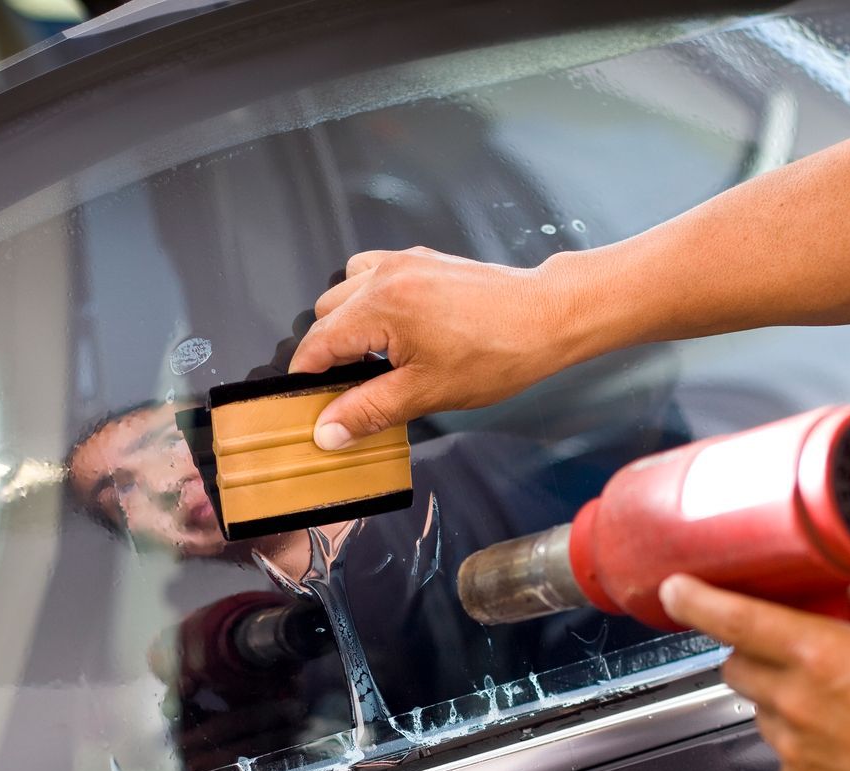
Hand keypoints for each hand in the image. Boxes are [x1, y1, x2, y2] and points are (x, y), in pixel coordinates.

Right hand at [289, 247, 582, 449]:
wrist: (545, 318)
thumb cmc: (497, 353)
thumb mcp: (426, 393)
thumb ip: (369, 411)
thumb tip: (327, 431)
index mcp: (382, 306)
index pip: (318, 343)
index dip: (305, 378)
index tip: (304, 403)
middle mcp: (386, 275)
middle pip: (326, 315)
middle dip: (328, 353)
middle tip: (347, 390)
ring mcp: (404, 263)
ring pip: (345, 290)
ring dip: (347, 324)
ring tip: (370, 359)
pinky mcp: (421, 260)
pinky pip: (372, 274)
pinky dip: (369, 300)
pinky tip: (391, 329)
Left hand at [658, 575, 849, 770]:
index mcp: (818, 655)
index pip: (733, 618)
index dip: (695, 599)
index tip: (678, 590)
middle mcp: (796, 703)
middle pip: (736, 666)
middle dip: (752, 652)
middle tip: (792, 649)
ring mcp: (795, 750)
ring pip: (760, 711)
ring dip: (782, 698)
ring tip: (841, 703)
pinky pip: (785, 754)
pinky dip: (804, 742)